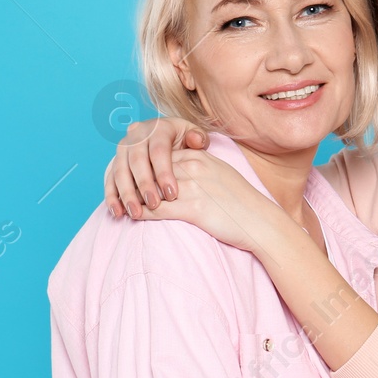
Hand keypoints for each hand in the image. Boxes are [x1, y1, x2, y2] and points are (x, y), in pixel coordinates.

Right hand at [105, 116, 208, 218]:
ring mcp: (123, 149)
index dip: (164, 172)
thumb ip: (198, 138)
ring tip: (135, 213)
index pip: (159, 150)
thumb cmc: (185, 142)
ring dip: (126, 194)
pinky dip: (111, 197)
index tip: (172, 194)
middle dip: (144, 185)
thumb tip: (196, 140)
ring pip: (120, 171)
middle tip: (154, 205)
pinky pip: (109, 179)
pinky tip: (117, 212)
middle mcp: (136, 135)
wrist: (168, 140)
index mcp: (158, 128)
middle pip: (137, 161)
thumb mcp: (194, 136)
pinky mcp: (114, 162)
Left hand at [133, 149, 275, 251]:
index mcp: (198, 156)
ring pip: (150, 188)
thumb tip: (175, 173)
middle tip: (116, 192)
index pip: (158, 155)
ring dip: (132, 198)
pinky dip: (142, 213)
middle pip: (149, 168)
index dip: (140, 167)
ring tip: (121, 207)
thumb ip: (196, 167)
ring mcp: (193, 185)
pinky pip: (158, 209)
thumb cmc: (240, 203)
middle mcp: (194, 166)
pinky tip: (134, 217)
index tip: (126, 177)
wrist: (261, 221)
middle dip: (130, 181)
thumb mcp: (218, 174)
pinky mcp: (195, 207)